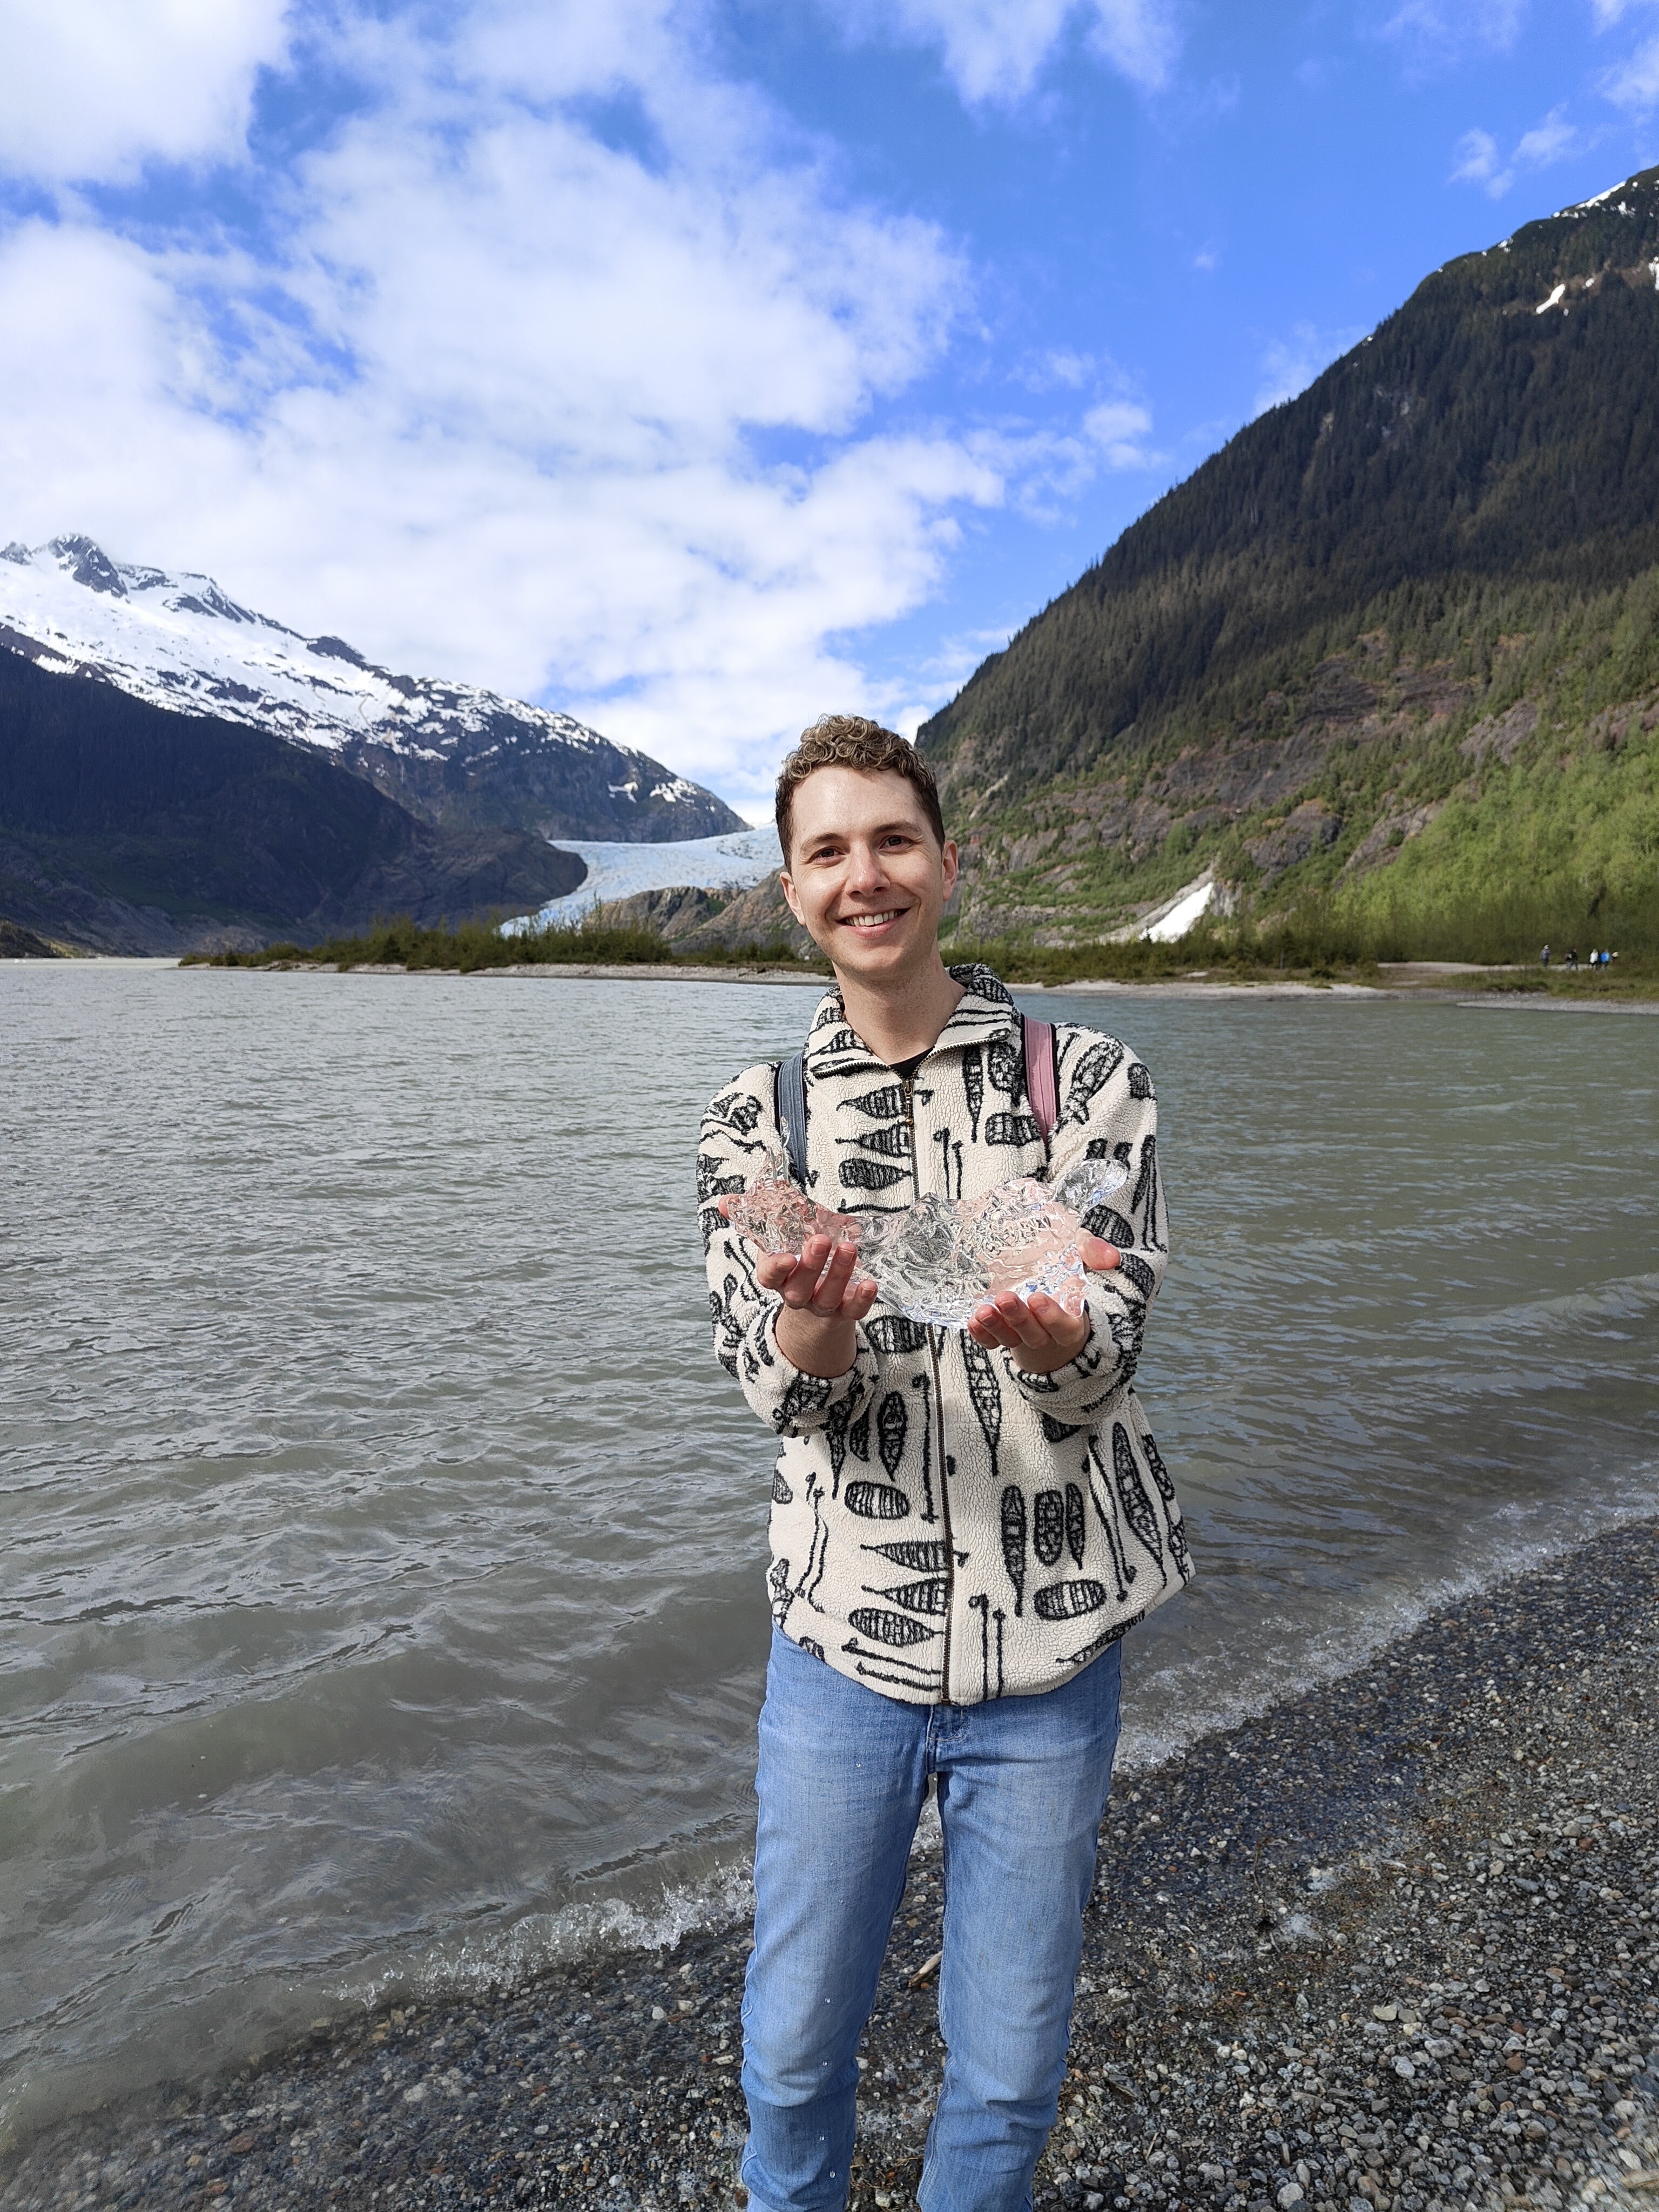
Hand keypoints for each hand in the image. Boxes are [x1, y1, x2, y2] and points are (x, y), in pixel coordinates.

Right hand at [719, 1201, 876, 1376]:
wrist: (813, 1299)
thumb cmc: (793, 1260)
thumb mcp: (773, 1238)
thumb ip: (751, 1218)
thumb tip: (724, 1201)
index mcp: (776, 1276)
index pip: (769, 1277)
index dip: (776, 1268)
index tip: (787, 1256)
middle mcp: (796, 1293)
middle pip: (800, 1287)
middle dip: (811, 1265)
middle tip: (821, 1241)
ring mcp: (820, 1304)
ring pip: (827, 1296)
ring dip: (839, 1274)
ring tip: (849, 1249)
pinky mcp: (844, 1311)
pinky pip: (853, 1311)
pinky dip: (862, 1300)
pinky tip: (870, 1284)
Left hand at [965, 1231, 1119, 1374]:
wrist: (1037, 1270)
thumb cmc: (1062, 1264)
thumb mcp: (1078, 1252)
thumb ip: (1093, 1251)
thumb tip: (1111, 1259)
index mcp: (1071, 1316)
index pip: (1066, 1326)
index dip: (1052, 1317)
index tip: (1037, 1298)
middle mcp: (1046, 1331)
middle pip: (1035, 1335)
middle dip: (1020, 1320)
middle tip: (1006, 1298)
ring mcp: (1021, 1335)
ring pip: (1011, 1339)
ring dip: (997, 1327)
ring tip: (984, 1311)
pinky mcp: (1001, 1334)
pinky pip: (992, 1342)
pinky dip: (982, 1335)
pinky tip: (973, 1321)